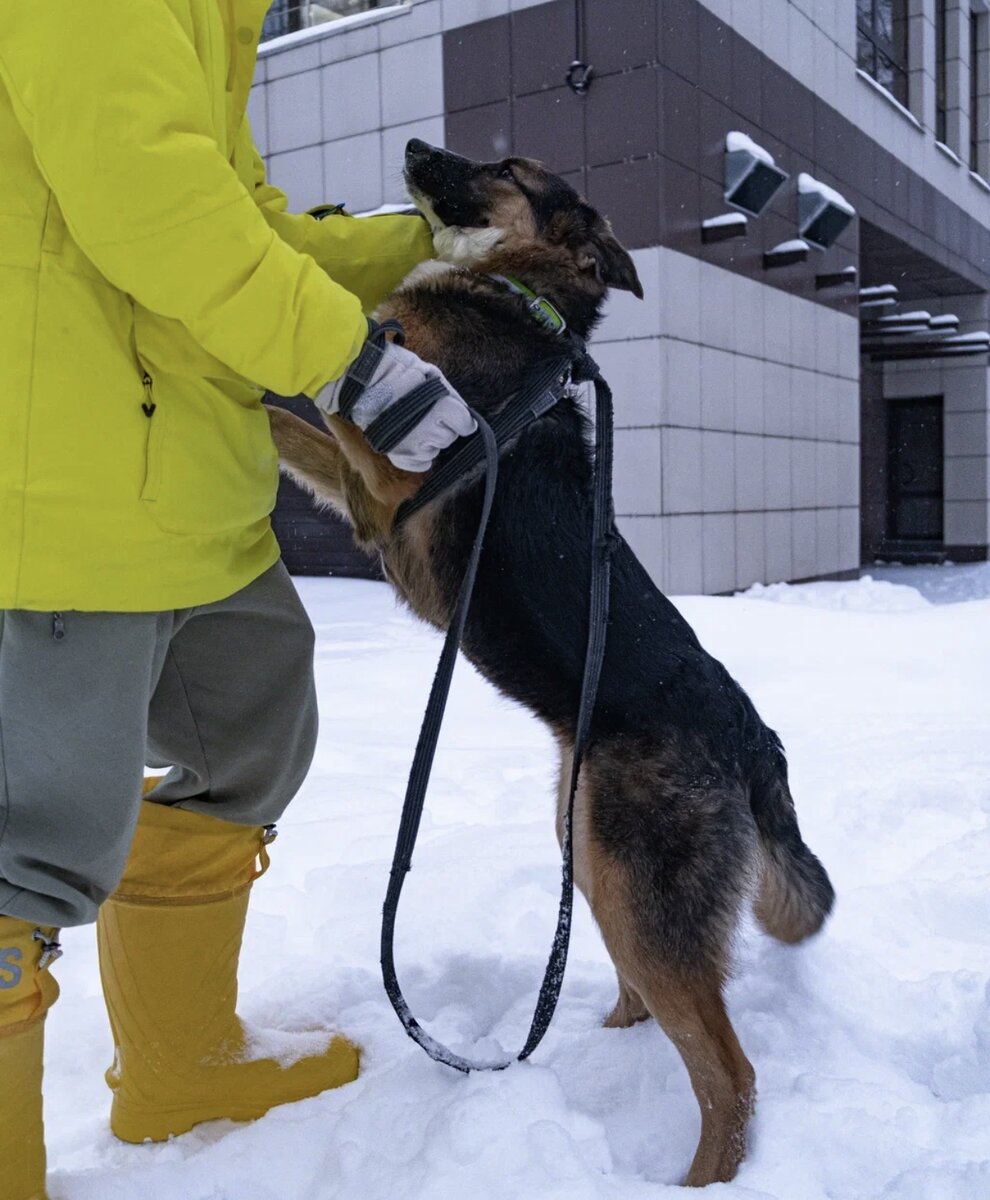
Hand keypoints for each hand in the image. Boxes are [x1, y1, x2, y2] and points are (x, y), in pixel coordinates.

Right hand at [317, 321, 475, 471]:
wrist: (361, 379)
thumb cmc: (395, 370)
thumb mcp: (430, 372)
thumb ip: (447, 395)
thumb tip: (461, 411)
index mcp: (442, 407)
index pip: (465, 424)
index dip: (463, 421)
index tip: (459, 419)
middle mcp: (431, 429)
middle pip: (449, 436)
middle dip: (443, 427)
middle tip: (429, 414)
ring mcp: (414, 444)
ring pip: (435, 450)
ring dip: (430, 440)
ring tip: (416, 425)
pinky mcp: (399, 454)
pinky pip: (420, 464)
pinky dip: (419, 456)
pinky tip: (412, 442)